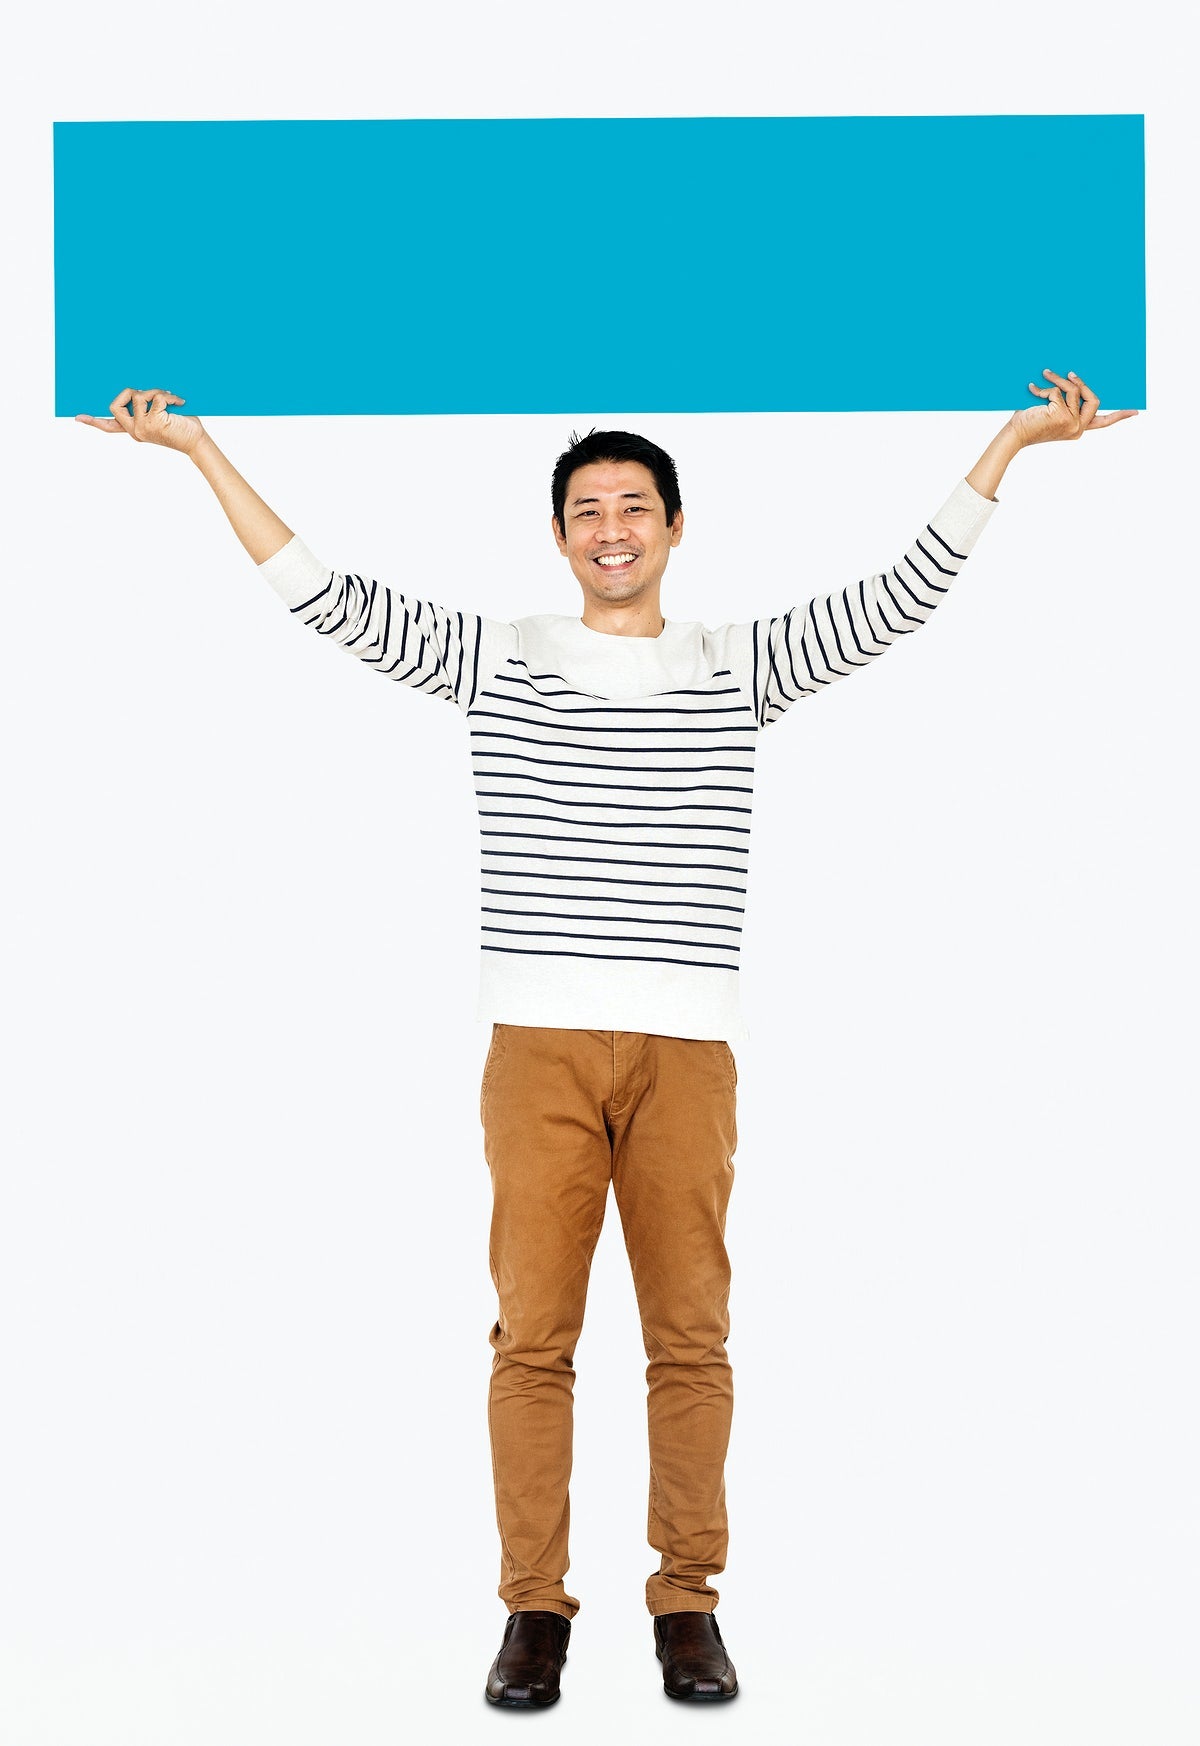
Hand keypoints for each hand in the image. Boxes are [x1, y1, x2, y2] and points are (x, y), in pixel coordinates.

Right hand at [75, 388, 206, 456]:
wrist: (197, 441)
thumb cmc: (181, 425)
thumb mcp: (159, 414)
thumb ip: (145, 405)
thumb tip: (137, 388)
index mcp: (134, 430)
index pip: (109, 426)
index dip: (93, 421)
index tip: (78, 417)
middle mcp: (135, 431)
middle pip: (115, 405)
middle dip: (131, 392)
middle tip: (152, 394)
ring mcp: (142, 428)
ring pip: (137, 396)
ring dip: (156, 392)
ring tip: (171, 400)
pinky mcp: (152, 423)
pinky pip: (154, 398)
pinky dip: (168, 396)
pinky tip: (178, 403)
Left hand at [1008, 369, 1137, 448]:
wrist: (1014, 434)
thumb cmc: (1030, 421)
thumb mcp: (1053, 411)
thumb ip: (1067, 403)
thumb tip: (1075, 379)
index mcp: (1078, 429)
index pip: (1103, 422)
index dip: (1120, 415)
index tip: (1135, 412)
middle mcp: (1078, 429)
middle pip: (1095, 400)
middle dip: (1083, 384)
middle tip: (1069, 374)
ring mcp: (1071, 424)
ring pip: (1074, 392)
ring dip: (1058, 380)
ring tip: (1044, 374)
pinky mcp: (1061, 416)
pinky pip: (1059, 392)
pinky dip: (1044, 388)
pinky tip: (1031, 389)